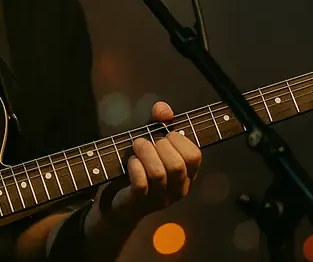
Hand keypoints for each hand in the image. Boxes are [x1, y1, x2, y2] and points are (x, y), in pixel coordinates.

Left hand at [92, 101, 201, 228]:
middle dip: (160, 145)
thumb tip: (163, 109)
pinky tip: (131, 161)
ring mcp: (159, 199)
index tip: (166, 134)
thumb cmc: (139, 168)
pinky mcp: (138, 203)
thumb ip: (159, 123)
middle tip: (147, 141)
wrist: (118, 203)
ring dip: (145, 153)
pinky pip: (141, 184)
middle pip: (177, 165)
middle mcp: (177, 189)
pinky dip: (135, 167)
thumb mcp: (151, 143)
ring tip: (137, 145)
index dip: (179, 139)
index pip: (194, 156)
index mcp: (187, 175)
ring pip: (158, 173)